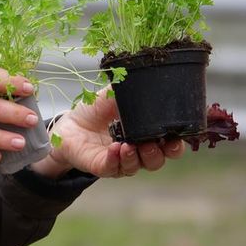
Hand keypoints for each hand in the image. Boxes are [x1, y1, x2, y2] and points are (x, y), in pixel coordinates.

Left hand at [30, 89, 184, 178]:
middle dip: (159, 154)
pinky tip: (114, 149)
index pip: (169, 145)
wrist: (70, 121)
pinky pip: (112, 168)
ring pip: (137, 166)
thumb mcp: (116, 95)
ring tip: (129, 145)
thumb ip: (133, 91)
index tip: (175, 137)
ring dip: (136, 157)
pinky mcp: (102, 166)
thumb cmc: (97, 109)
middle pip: (157, 160)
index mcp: (146, 135)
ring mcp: (120, 161)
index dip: (175, 144)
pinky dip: (115, 159)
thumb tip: (148, 77)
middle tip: (153, 143)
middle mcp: (137, 151)